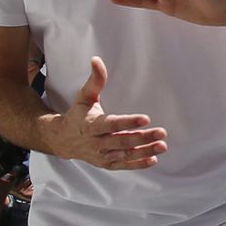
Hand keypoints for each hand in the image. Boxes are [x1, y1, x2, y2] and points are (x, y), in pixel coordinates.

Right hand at [52, 56, 167, 170]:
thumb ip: (94, 80)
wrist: (63, 140)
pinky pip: (124, 166)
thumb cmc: (78, 115)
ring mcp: (101, 155)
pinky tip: (153, 158)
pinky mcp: (106, 163)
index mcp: (90, 124)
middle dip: (143, 137)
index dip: (128, 122)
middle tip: (161, 132)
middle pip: (122, 141)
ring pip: (125, 155)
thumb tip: (96, 60)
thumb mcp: (84, 96)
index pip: (111, 124)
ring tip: (162, 145)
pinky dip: (138, 163)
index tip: (145, 118)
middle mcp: (96, 142)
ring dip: (144, 151)